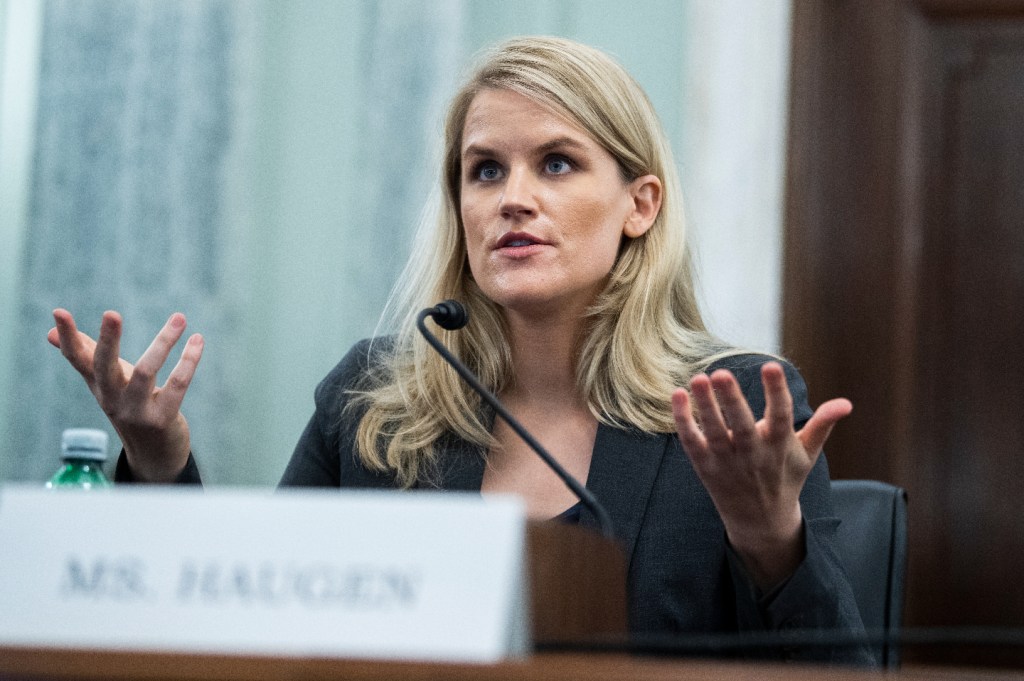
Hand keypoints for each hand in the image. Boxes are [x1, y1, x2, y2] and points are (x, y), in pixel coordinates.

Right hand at [48, 309, 203, 481]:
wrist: (153, 455)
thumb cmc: (129, 407)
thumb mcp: (107, 383)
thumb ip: (86, 356)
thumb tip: (48, 333)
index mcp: (99, 386)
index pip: (78, 359)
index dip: (68, 337)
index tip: (58, 312)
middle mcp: (112, 399)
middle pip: (104, 367)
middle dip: (107, 340)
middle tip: (111, 313)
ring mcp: (136, 411)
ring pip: (146, 372)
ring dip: (163, 342)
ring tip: (179, 318)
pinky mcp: (162, 419)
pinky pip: (177, 385)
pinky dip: (188, 361)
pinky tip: (197, 340)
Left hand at [671, 362, 851, 589]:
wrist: (761, 522)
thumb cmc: (785, 478)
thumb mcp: (807, 453)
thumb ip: (822, 425)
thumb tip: (847, 403)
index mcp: (781, 446)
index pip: (781, 416)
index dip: (776, 391)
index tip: (771, 366)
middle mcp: (753, 455)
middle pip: (742, 426)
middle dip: (732, 400)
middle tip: (720, 373)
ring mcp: (727, 462)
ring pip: (714, 432)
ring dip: (705, 406)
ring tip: (698, 378)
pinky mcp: (705, 467)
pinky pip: (692, 442)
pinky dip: (683, 420)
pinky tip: (677, 394)